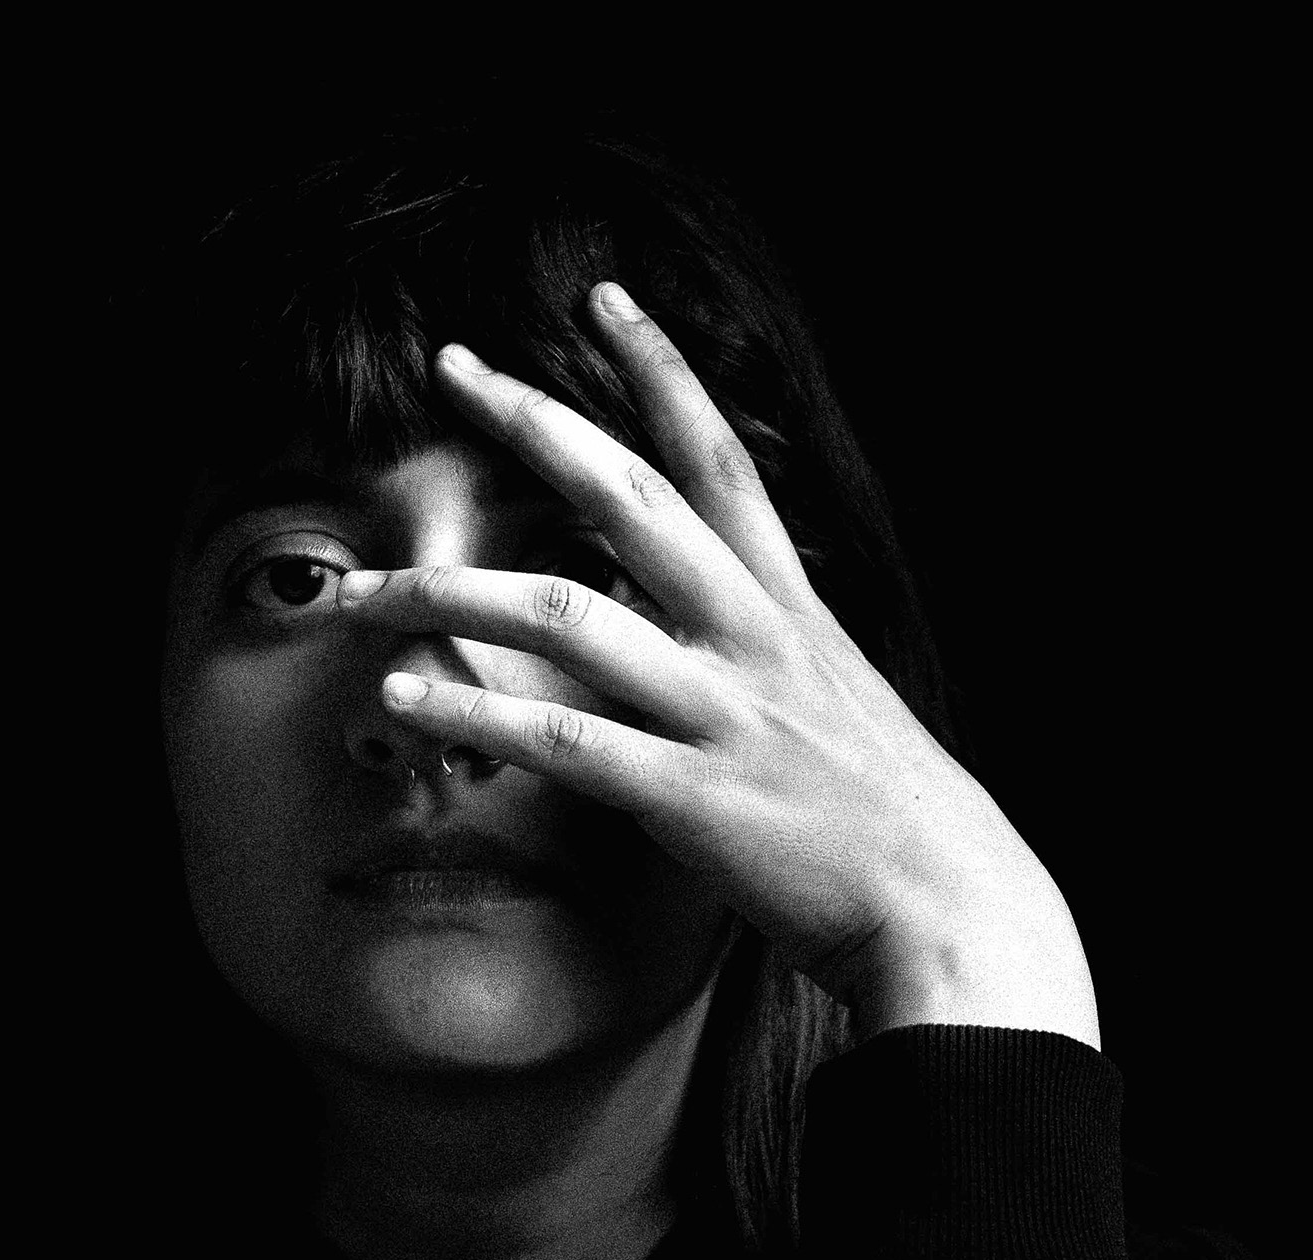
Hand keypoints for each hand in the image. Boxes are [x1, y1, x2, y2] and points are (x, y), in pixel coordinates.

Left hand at [334, 284, 1099, 1047]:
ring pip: (565, 614)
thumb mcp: (846, 707)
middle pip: (627, 496)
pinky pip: (562, 741)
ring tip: (362, 588)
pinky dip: (475, 714)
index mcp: (791, 610)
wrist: (950, 907)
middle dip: (534, 421)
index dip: (662, 370)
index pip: (721, 459)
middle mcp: (752, 638)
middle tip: (452, 368)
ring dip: (449, 592)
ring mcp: (719, 713)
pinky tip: (403, 700)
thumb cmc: (895, 824)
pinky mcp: (690, 797)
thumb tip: (724, 636)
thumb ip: (778, 658)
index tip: (603, 299)